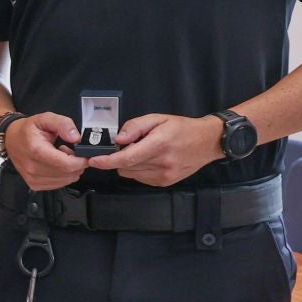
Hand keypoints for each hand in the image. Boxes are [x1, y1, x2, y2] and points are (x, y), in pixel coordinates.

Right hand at [5, 112, 88, 191]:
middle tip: (69, 151)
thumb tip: (76, 137)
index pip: (67, 164)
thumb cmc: (27, 130)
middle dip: (76, 163)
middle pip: (68, 173)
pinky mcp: (34, 184)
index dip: (81, 160)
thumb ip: (63, 124)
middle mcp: (33, 167)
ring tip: (61, 157)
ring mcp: (33, 178)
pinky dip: (62, 175)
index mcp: (36, 150)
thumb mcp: (45, 118)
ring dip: (69, 170)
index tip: (83, 153)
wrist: (11, 139)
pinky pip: (58, 184)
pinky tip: (56, 165)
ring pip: (65, 180)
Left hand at [84, 114, 222, 186]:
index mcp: (159, 145)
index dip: (107, 161)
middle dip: (118, 158)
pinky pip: (140, 178)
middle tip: (126, 146)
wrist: (208, 142)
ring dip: (128, 164)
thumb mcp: (158, 118)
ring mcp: (164, 176)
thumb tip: (118, 139)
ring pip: (131, 174)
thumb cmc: (182, 128)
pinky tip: (148, 159)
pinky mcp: (165, 183)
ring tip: (142, 151)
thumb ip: (135, 127)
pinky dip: (138, 170)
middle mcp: (161, 164)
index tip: (93, 160)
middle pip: (125, 167)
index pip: (127, 158)